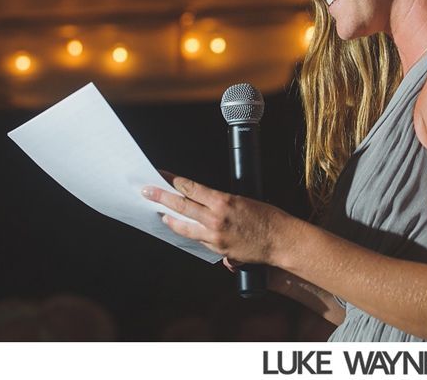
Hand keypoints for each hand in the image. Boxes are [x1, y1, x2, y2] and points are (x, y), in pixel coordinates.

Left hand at [141, 174, 277, 264]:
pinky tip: (184, 230)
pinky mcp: (219, 250)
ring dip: (170, 219)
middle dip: (161, 197)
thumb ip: (222, 203)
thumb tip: (207, 203)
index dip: (174, 181)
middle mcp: (215, 219)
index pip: (191, 188)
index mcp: (223, 201)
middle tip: (146, 191)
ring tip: (160, 214)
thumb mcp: (244, 200)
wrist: (280, 240)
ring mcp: (215, 236)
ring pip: (184, 227)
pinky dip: (189, 234)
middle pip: (181, 206)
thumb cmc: (268, 217)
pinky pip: (198, 240)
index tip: (162, 175)